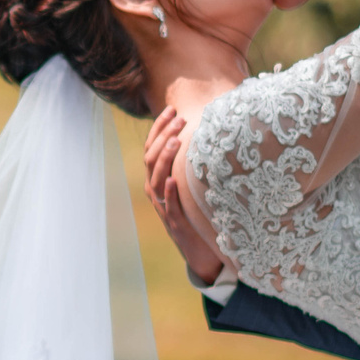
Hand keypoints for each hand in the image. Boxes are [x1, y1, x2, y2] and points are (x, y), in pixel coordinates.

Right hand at [142, 110, 224, 284]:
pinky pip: (169, 206)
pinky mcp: (175, 223)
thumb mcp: (192, 184)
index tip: (171, 109)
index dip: (159, 127)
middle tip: (180, 119)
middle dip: (164, 136)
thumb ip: (193, 163)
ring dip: (165, 158)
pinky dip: (169, 192)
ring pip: (156, 178)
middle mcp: (155, 190)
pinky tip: (172, 180)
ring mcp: (163, 207)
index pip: (152, 146)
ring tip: (177, 141)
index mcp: (157, 178)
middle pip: (151, 157)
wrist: (201, 250)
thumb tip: (208, 131)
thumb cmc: (199, 213)